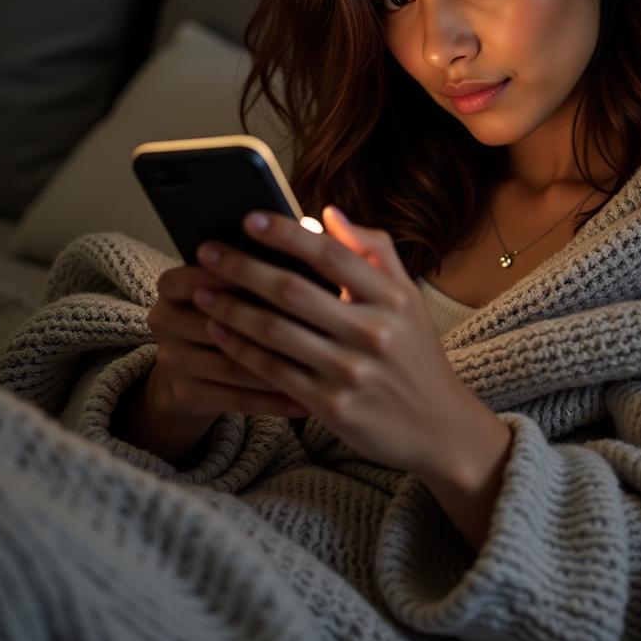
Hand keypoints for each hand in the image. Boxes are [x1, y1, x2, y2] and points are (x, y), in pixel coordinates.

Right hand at [146, 263, 309, 418]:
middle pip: (220, 323)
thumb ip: (258, 274)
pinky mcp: (185, 395)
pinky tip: (305, 401)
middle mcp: (163, 320)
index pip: (201, 276)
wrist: (194, 368)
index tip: (288, 281)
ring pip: (233, 365)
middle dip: (271, 328)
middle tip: (318, 331)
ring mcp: (171, 360)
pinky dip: (274, 401)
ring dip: (278, 370)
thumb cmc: (229, 315)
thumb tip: (309, 262)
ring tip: (319, 370)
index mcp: (171, 286)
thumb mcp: (231, 289)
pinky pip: (236, 399)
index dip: (241, 280)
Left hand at [190, 205, 491, 478]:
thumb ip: (373, 250)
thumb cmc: (416, 353)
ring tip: (200, 290)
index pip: (331, 255)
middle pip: (293, 291)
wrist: (440, 427)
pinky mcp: (332, 406)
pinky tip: (218, 331)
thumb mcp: (408, 298)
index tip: (249, 219)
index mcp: (393, 298)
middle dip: (242, 267)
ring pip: (275, 331)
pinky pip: (274, 371)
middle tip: (206, 250)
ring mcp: (351, 371)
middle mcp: (373, 332)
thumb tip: (329, 213)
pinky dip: (241, 349)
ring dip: (231, 307)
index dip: (287, 234)